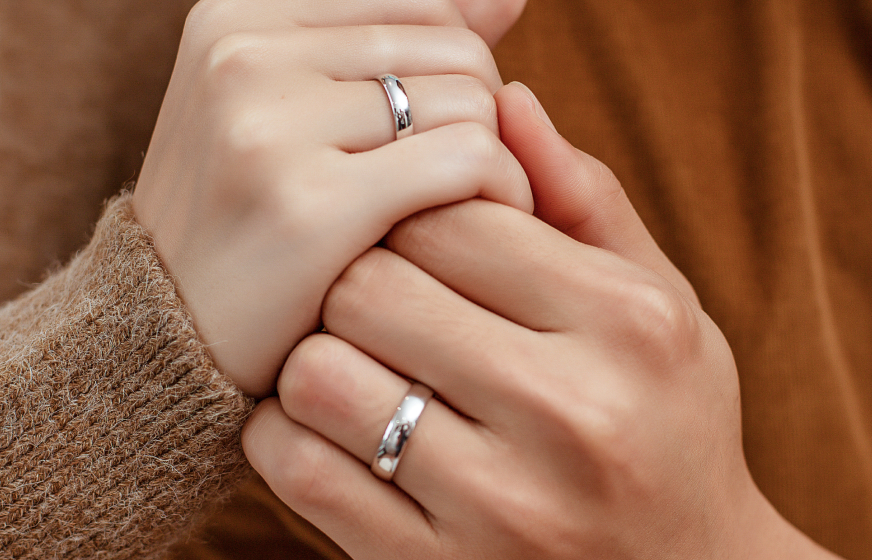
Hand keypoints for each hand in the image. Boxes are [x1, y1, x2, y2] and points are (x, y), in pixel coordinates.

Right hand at [131, 0, 532, 396]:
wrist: (169, 345)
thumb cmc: (251, 229)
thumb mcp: (296, 116)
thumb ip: (396, 47)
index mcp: (240, 18)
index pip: (427, 9)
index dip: (459, 79)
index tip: (446, 143)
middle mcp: (244, 53)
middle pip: (456, 51)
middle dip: (485, 122)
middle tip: (468, 188)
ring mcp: (269, 126)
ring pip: (472, 102)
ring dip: (500, 164)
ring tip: (472, 215)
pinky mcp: (310, 204)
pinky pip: (470, 159)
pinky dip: (504, 195)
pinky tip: (486, 238)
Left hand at [243, 83, 842, 558]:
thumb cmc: (670, 424)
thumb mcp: (663, 305)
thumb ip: (586, 201)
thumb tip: (508, 104)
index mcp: (625, 324)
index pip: (450, 216)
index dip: (412, 214)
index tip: (416, 238)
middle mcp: (569, 413)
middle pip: (370, 285)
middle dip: (358, 279)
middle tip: (378, 297)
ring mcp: (500, 506)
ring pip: (318, 374)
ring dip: (314, 354)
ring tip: (356, 359)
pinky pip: (298, 471)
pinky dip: (287, 433)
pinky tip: (332, 425)